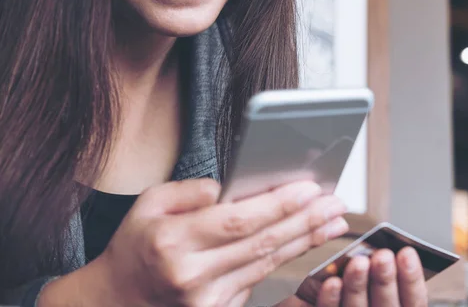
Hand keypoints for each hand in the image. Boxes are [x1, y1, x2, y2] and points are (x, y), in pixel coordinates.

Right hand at [39, 179, 348, 306]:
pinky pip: (258, 281)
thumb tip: (225, 187)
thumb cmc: (136, 246)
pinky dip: (286, 258)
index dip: (279, 204)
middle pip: (263, 243)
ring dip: (305, 239)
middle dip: (305, 220)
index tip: (309, 188)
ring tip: (333, 220)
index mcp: (174, 241)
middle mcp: (193, 274)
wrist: (117, 301)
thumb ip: (187, 191)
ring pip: (267, 263)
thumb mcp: (147, 204)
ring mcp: (206, 300)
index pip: (239, 220)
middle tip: (335, 203)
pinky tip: (306, 241)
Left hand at [278, 247, 426, 306]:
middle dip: (385, 279)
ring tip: (358, 262)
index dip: (412, 278)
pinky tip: (332, 282)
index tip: (407, 252)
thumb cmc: (364, 294)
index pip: (413, 301)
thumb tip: (383, 249)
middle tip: (382, 256)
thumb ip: (386, 270)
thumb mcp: (383, 286)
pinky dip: (330, 299)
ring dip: (358, 285)